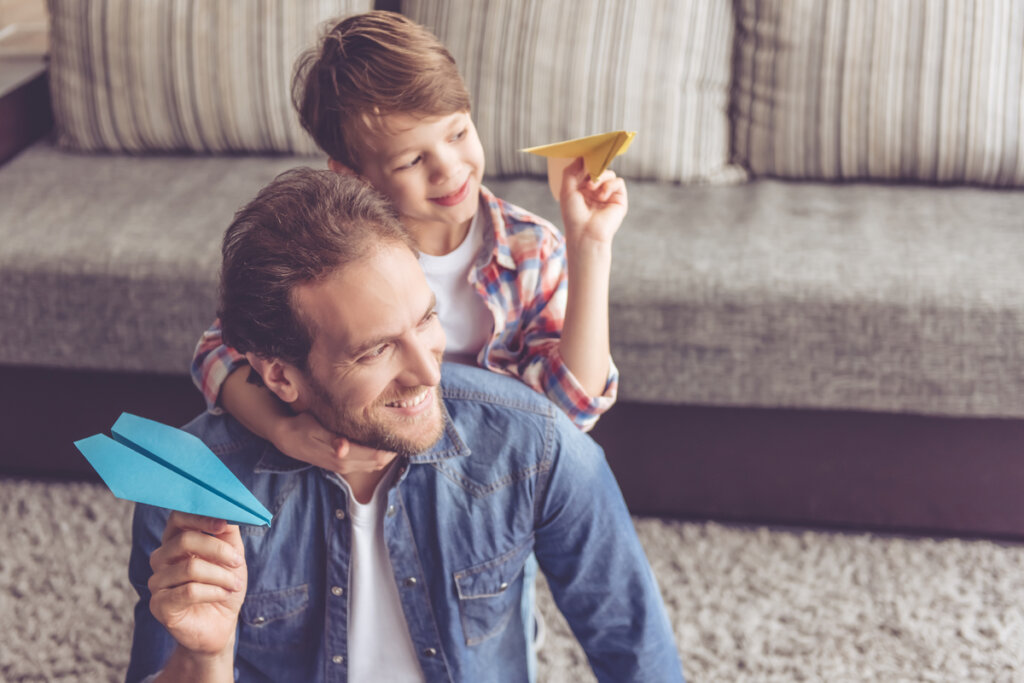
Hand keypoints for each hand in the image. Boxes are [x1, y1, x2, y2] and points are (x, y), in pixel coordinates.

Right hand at [148, 513, 245, 655]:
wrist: (221, 624)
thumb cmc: (224, 585)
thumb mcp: (233, 555)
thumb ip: (228, 532)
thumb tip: (228, 511)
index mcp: (176, 540)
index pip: (178, 517)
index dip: (200, 517)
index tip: (224, 523)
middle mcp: (161, 558)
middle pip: (184, 540)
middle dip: (218, 550)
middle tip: (238, 562)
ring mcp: (157, 581)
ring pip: (190, 567)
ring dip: (221, 576)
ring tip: (234, 585)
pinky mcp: (159, 605)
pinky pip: (189, 591)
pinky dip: (214, 592)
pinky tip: (224, 595)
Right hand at [272, 411, 394, 473]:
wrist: (288, 439)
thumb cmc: (303, 427)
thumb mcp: (315, 428)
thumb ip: (331, 438)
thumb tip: (342, 448)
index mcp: (342, 457)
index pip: (376, 456)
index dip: (391, 446)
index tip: (401, 429)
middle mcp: (346, 465)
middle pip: (380, 462)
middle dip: (392, 449)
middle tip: (403, 430)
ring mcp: (345, 467)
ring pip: (376, 464)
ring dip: (386, 453)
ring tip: (394, 434)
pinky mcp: (343, 465)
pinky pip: (368, 464)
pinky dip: (377, 454)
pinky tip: (381, 441)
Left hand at [559, 157, 628, 246]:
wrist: (585, 234)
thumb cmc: (573, 215)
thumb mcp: (567, 189)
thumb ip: (571, 171)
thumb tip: (582, 156)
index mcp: (582, 188)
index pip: (587, 169)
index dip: (586, 162)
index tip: (584, 155)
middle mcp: (596, 190)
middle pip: (599, 168)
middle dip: (593, 168)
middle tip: (588, 171)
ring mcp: (608, 194)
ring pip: (609, 173)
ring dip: (600, 178)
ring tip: (591, 188)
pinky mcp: (619, 199)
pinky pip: (618, 182)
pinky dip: (609, 185)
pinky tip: (601, 196)